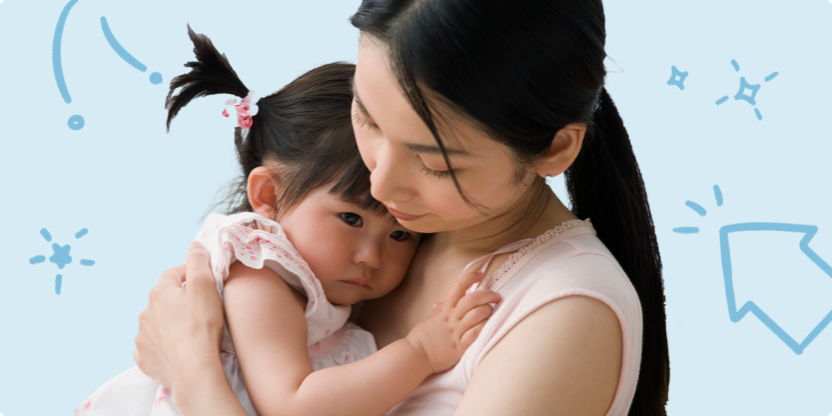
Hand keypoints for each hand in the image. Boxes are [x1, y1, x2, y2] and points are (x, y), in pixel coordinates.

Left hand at [134, 242, 224, 389]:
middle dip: (179, 300)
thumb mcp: (205, 285)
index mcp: (159, 293)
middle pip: (163, 299)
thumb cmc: (201, 325)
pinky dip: (162, 345)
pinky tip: (176, 349)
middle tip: (200, 308)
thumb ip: (198, 261)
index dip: (189, 273)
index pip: (173, 274)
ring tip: (189, 331)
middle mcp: (145, 313)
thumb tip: (194, 245)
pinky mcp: (145, 359)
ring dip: (169, 323)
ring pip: (156, 324)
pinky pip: (151, 347)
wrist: (193, 369)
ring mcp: (142, 338)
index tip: (204, 279)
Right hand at [405, 271, 500, 373]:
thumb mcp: (431, 320)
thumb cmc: (422, 338)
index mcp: (444, 310)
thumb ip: (439, 312)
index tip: (480, 274)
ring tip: (491, 313)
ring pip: (477, 315)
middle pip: (472, 299)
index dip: (470, 277)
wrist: (415, 356)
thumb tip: (439, 305)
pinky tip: (488, 327)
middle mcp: (451, 319)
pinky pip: (475, 334)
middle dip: (488, 295)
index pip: (458, 287)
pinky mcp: (459, 348)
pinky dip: (484, 328)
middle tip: (496, 296)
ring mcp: (456, 333)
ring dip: (488, 311)